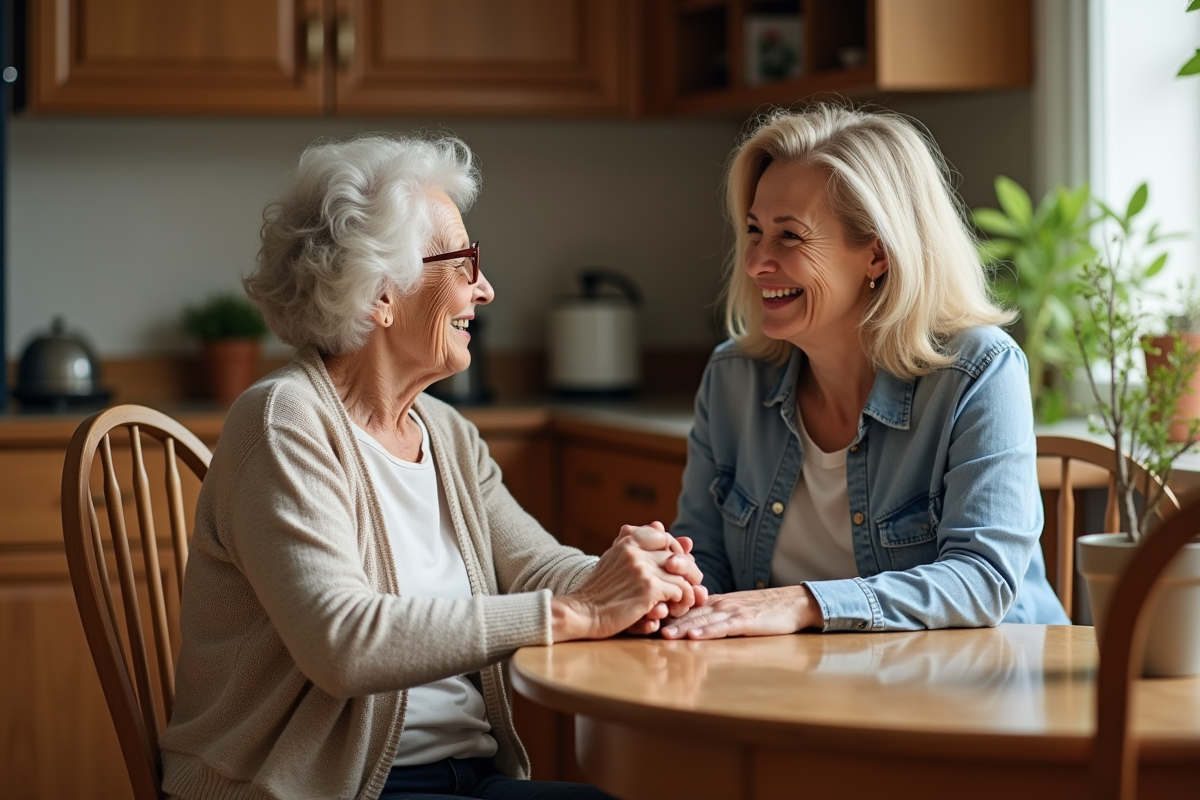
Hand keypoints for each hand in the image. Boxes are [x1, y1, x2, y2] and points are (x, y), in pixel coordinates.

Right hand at [551, 525, 703, 641]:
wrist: (582, 613)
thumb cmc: (599, 590)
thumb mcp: (612, 559)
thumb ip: (632, 542)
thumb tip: (659, 523)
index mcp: (628, 543)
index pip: (664, 536)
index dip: (675, 551)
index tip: (675, 568)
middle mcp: (636, 552)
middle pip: (677, 556)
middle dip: (688, 572)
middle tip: (690, 586)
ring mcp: (643, 569)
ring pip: (682, 575)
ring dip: (687, 590)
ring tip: (683, 601)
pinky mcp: (649, 589)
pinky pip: (680, 591)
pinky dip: (682, 601)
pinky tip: (675, 609)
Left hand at [659, 585, 821, 639]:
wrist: (792, 603)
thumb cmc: (761, 608)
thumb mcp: (731, 608)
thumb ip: (709, 613)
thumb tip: (682, 623)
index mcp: (712, 600)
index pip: (682, 603)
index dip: (662, 608)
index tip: (640, 613)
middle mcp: (718, 603)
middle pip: (687, 609)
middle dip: (665, 616)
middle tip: (643, 623)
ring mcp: (732, 611)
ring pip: (702, 618)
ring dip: (681, 626)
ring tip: (663, 633)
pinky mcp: (746, 621)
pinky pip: (724, 627)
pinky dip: (708, 632)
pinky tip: (694, 636)